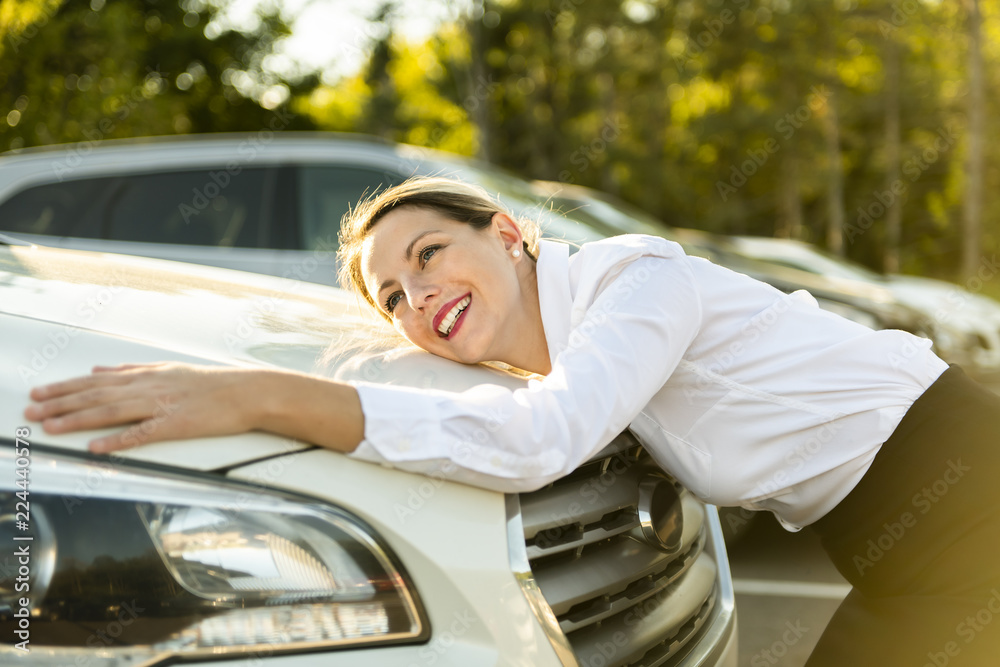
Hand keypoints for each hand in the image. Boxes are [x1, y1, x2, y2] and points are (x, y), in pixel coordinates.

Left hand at [24, 362, 261, 452]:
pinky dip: (117, 440)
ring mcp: (163, 405)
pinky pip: (142, 434)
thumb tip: (102, 369)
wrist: (249, 392)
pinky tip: (96, 446)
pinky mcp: (177, 425)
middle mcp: (150, 387)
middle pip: (97, 396)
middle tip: (32, 411)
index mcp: (148, 374)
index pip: (96, 382)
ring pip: (112, 412)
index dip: (65, 388)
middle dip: (61, 403)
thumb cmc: (214, 384)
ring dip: (78, 420)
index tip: (40, 394)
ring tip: (51, 426)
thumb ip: (134, 369)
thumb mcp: (171, 369)